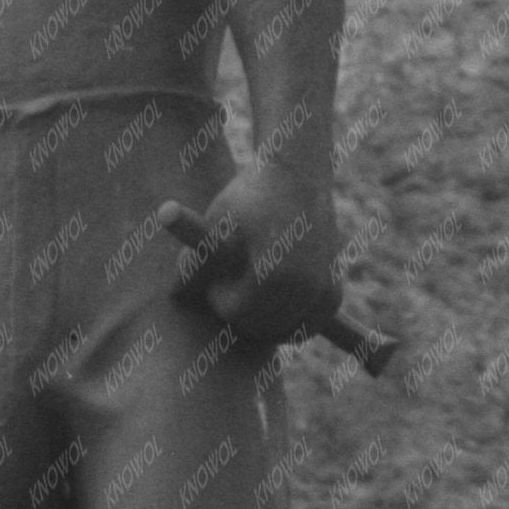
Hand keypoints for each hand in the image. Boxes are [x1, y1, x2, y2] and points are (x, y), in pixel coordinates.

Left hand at [159, 160, 339, 346]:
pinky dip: (288, 320)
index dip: (220, 293)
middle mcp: (307, 288)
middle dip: (241, 309)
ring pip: (282, 332)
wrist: (299, 176)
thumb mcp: (216, 222)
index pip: (233, 312)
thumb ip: (196, 260)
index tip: (221, 270)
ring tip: (255, 280)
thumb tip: (174, 294)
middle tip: (237, 277)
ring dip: (262, 319)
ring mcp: (325, 293)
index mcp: (275, 274)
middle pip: (259, 327)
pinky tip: (274, 300)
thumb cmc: (249, 198)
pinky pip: (304, 326)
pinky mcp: (334, 294)